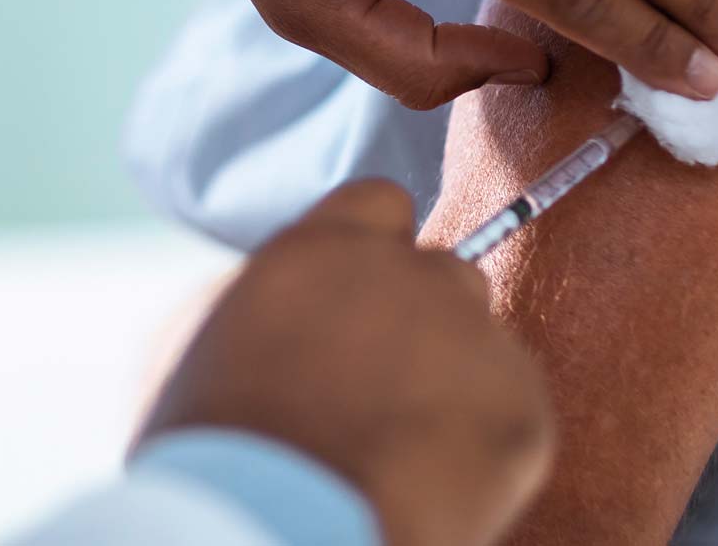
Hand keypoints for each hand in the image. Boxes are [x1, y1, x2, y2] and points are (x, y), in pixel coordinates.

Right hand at [137, 181, 553, 545]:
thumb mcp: (195, 343)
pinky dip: (487, 450)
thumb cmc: (212, 451)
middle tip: (386, 392)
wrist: (273, 528)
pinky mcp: (522, 407)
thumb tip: (282, 297)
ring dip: (457, 385)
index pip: (381, 204)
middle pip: (445, 273)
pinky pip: (517, 413)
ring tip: (405, 451)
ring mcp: (473, 336)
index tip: (361, 306)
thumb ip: (257, 296)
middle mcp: (407, 273)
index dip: (375, 253)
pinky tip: (433, 484)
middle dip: (425, 323)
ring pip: (485, 347)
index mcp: (322, 248)